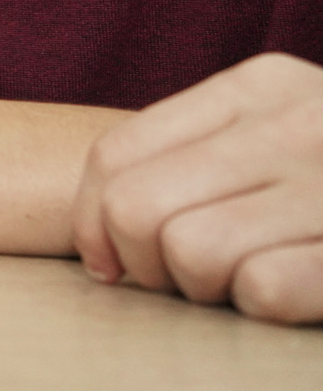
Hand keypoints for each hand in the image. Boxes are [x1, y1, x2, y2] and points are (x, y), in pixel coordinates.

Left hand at [71, 53, 322, 323]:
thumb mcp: (274, 138)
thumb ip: (191, 158)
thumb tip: (97, 242)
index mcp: (260, 86)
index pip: (114, 155)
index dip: (92, 223)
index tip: (111, 263)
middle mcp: (297, 121)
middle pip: (135, 207)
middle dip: (147, 261)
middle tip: (192, 277)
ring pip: (190, 251)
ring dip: (210, 287)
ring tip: (250, 277)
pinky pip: (263, 289)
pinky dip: (267, 305)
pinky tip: (299, 290)